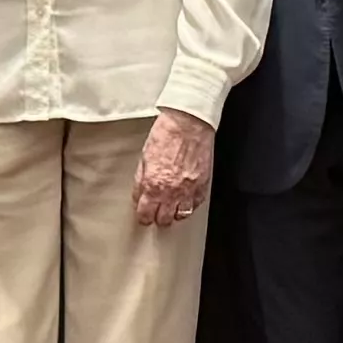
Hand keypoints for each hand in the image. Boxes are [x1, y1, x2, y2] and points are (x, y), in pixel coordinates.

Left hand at [134, 110, 216, 229]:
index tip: (144, 214)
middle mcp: (171, 191)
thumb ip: (141, 179)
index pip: (145, 214)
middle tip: (156, 211)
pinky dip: (190, 204)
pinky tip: (185, 199)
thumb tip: (139, 194)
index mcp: (153, 184)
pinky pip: (195, 204)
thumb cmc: (167, 134)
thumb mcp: (144, 157)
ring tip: (171, 207)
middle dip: (158, 216)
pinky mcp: (202, 185)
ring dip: (174, 213)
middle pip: (163, 219)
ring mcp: (189, 190)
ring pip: (181, 216)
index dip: (143, 216)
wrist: (188, 122)